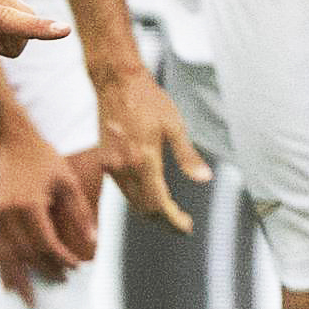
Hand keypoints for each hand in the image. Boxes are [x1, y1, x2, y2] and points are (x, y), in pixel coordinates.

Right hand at [0, 121, 98, 305]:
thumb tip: (92, 242)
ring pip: (5, 255)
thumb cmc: (41, 158)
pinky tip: (7, 281)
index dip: (61, 259)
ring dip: (18, 278)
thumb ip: (80, 213)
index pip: (47, 243)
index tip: (75, 267)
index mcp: (30, 204)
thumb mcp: (68, 181)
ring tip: (27, 298)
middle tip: (60, 280)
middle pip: (27, 252)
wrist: (7, 139)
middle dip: (45, 270)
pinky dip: (0, 265)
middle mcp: (7, 212)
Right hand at [93, 66, 211, 232]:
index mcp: (143, 159)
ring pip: (131, 200)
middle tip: (182, 223)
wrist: (116, 82)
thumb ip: (188, 156)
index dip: (173, 220)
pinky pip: (122, 188)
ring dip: (149, 210)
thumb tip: (203, 179)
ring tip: (169, 212)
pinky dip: (137, 197)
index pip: (158, 204)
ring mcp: (111, 164)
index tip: (186, 227)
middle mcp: (123, 166)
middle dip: (163, 220)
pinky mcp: (105, 159)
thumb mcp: (174, 125)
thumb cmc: (146, 98)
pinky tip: (149, 193)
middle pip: (143, 208)